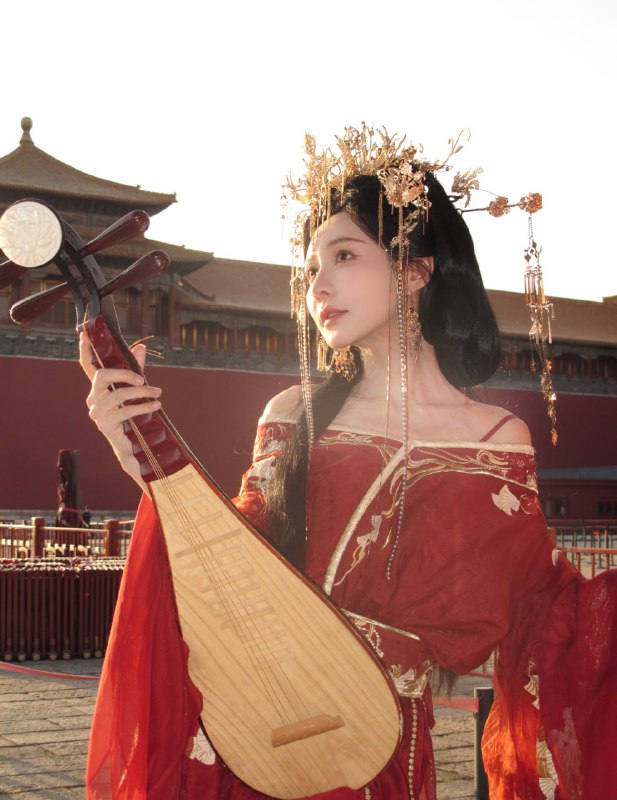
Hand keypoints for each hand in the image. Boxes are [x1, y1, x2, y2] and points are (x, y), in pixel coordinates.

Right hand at [79, 331, 161, 490]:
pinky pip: (125, 410)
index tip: (84, 335)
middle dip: (125, 373)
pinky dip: (143, 406)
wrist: (135, 446)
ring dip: (142, 391)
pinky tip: (156, 406)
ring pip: (118, 394)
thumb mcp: (136, 389)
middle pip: (102, 376)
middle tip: (143, 378)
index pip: (87, 367)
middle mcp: (93, 398)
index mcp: (99, 388)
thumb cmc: (134, 415)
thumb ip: (136, 368)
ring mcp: (97, 412)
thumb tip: (141, 347)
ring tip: (158, 393)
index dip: (85, 351)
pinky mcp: (105, 424)